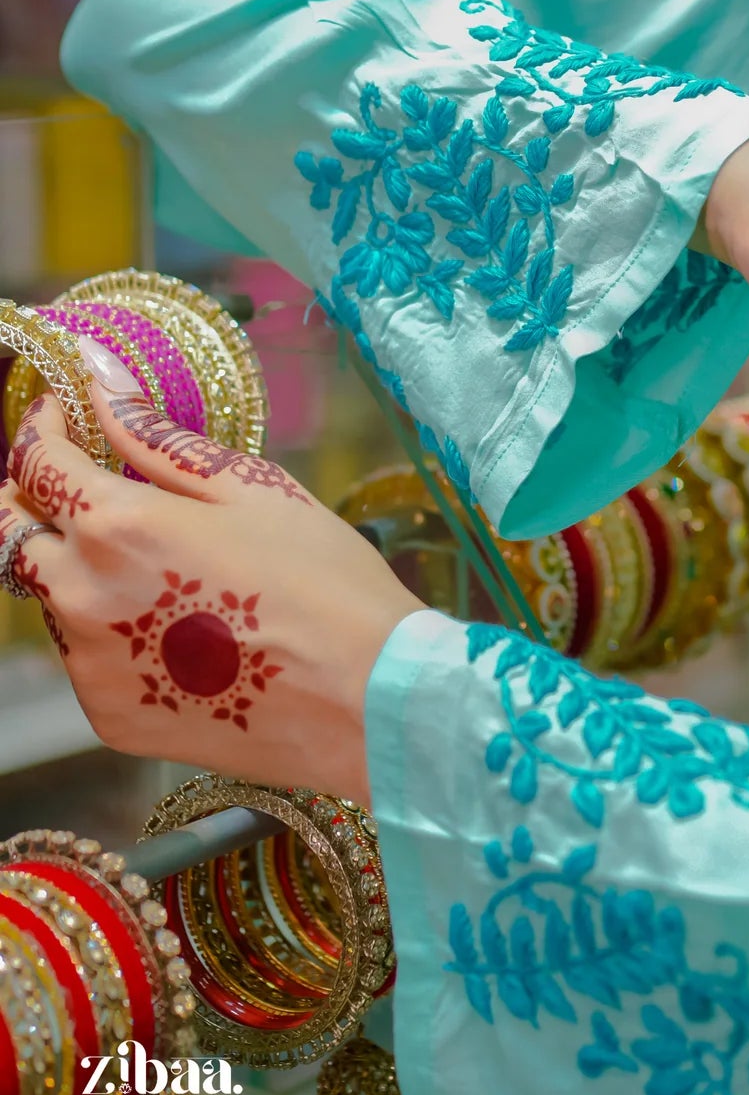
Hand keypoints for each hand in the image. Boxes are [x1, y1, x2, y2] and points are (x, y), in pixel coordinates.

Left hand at [0, 346, 422, 801]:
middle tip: (98, 493)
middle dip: (41, 504)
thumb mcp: (250, 488)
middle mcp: (82, 596)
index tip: (64, 417)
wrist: (367, 700)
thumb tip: (97, 377)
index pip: (36, 463)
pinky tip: (181, 635)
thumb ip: (156, 436)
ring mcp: (90, 666)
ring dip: (81, 572)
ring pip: (51, 599)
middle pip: (16, 535)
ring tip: (167, 576)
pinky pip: (85, 660)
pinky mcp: (109, 717)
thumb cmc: (324, 581)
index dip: (43, 430)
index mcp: (116, 524)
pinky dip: (113, 636)